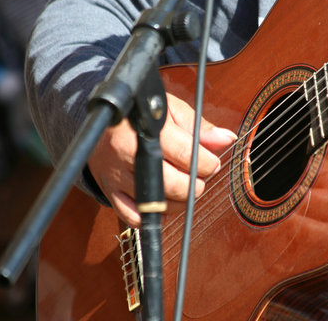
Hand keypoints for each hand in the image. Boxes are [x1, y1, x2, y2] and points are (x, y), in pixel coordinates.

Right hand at [88, 93, 236, 227]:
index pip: (187, 155)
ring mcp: (117, 175)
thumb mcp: (171, 110)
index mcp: (147, 129)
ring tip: (184, 186)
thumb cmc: (141, 114)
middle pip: (173, 185)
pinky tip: (164, 202)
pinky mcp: (109, 191)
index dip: (208, 163)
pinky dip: (154, 216)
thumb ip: (200, 127)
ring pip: (157, 205)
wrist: (100, 119)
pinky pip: (134, 217)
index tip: (212, 162)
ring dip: (179, 202)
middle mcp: (128, 154)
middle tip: (199, 177)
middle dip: (195, 185)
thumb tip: (227, 139)